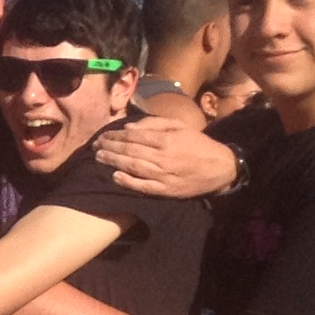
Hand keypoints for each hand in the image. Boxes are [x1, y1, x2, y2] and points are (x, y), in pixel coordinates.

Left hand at [95, 105, 238, 198]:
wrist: (220, 168)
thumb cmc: (198, 144)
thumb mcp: (180, 126)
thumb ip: (154, 124)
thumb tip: (129, 127)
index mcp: (166, 139)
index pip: (133, 136)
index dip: (115, 136)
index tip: (102, 135)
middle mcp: (163, 157)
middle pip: (129, 151)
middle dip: (109, 148)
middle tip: (94, 146)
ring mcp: (164, 175)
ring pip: (132, 167)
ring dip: (113, 162)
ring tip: (99, 158)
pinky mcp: (166, 190)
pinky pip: (143, 186)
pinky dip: (128, 181)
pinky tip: (115, 177)